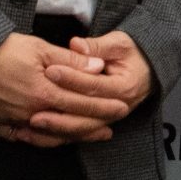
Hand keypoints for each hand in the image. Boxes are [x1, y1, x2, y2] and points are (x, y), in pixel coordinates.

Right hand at [0, 33, 131, 146]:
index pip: (82, 104)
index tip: (121, 109)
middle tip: (111, 128)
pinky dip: (41, 140)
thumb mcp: (38, 48)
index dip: (104, 108)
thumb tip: (98, 67)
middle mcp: (30, 112)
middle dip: (94, 127)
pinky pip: (24, 139)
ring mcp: (12, 122)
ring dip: (71, 137)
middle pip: (69, 125)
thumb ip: (71, 61)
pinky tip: (53, 138)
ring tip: (89, 136)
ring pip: (49, 136)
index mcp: (43, 92)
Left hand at [36, 31, 153, 142]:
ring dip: (56, 129)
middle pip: (87, 114)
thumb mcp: (119, 43)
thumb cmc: (133, 54)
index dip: (72, 79)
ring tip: (32, 123)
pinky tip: (38, 135)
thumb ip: (97, 46)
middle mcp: (119, 108)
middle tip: (35, 104)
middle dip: (60, 111)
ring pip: (81, 129)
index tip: (50, 70)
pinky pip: (78, 135)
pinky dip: (58, 137)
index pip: (94, 85)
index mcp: (125, 87)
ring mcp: (110, 119)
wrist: (148, 71)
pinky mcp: (100, 124)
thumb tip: (76, 45)